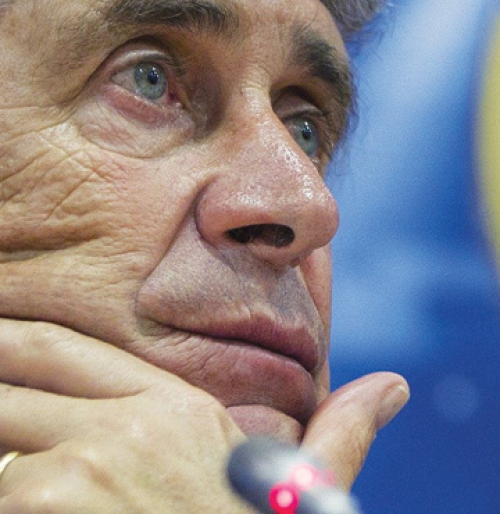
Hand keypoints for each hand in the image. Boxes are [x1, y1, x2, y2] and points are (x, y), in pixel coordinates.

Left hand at [0, 319, 408, 511]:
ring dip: (1, 456)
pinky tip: (26, 499)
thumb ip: (339, 436)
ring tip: (19, 469)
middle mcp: (120, 429)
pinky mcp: (44, 511)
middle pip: (10, 384)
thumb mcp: (302, 496)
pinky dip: (7, 492)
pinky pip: (1, 488)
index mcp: (172, 409)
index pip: (60, 346)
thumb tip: (393, 387)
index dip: (11, 336)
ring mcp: (75, 474)